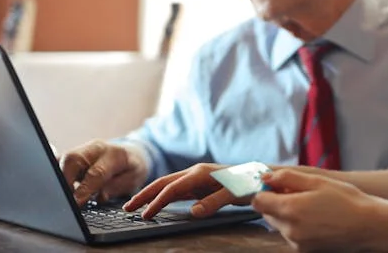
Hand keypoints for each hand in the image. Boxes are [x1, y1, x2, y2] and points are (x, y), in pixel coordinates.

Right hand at [59, 140, 148, 205]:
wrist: (132, 153)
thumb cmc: (132, 168)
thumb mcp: (133, 179)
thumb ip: (116, 187)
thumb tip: (99, 197)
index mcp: (114, 154)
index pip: (96, 172)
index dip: (84, 189)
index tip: (76, 204)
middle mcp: (95, 148)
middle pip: (72, 159)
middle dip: (64, 181)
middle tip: (65, 201)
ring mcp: (82, 149)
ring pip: (62, 159)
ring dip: (59, 179)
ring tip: (60, 196)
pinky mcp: (73, 155)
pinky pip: (59, 162)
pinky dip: (56, 175)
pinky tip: (57, 188)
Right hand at [122, 163, 246, 218]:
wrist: (261, 176)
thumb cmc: (249, 183)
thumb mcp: (234, 194)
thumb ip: (214, 202)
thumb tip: (193, 212)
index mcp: (200, 173)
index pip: (172, 188)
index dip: (157, 202)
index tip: (145, 215)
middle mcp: (195, 172)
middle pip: (163, 182)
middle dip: (144, 194)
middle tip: (127, 208)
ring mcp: (196, 177)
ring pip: (168, 185)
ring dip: (151, 195)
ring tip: (136, 206)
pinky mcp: (200, 183)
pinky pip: (177, 190)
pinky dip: (163, 196)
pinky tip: (157, 203)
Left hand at [252, 169, 380, 251]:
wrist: (368, 226)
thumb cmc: (346, 200)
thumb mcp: (318, 181)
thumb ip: (288, 178)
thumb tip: (266, 177)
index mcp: (290, 209)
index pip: (258, 201)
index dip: (265, 191)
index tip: (277, 185)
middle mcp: (289, 230)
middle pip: (267, 214)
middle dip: (276, 202)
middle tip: (298, 193)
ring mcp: (296, 243)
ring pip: (279, 225)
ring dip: (287, 215)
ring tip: (311, 206)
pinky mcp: (304, 251)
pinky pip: (291, 235)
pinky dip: (296, 226)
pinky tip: (315, 219)